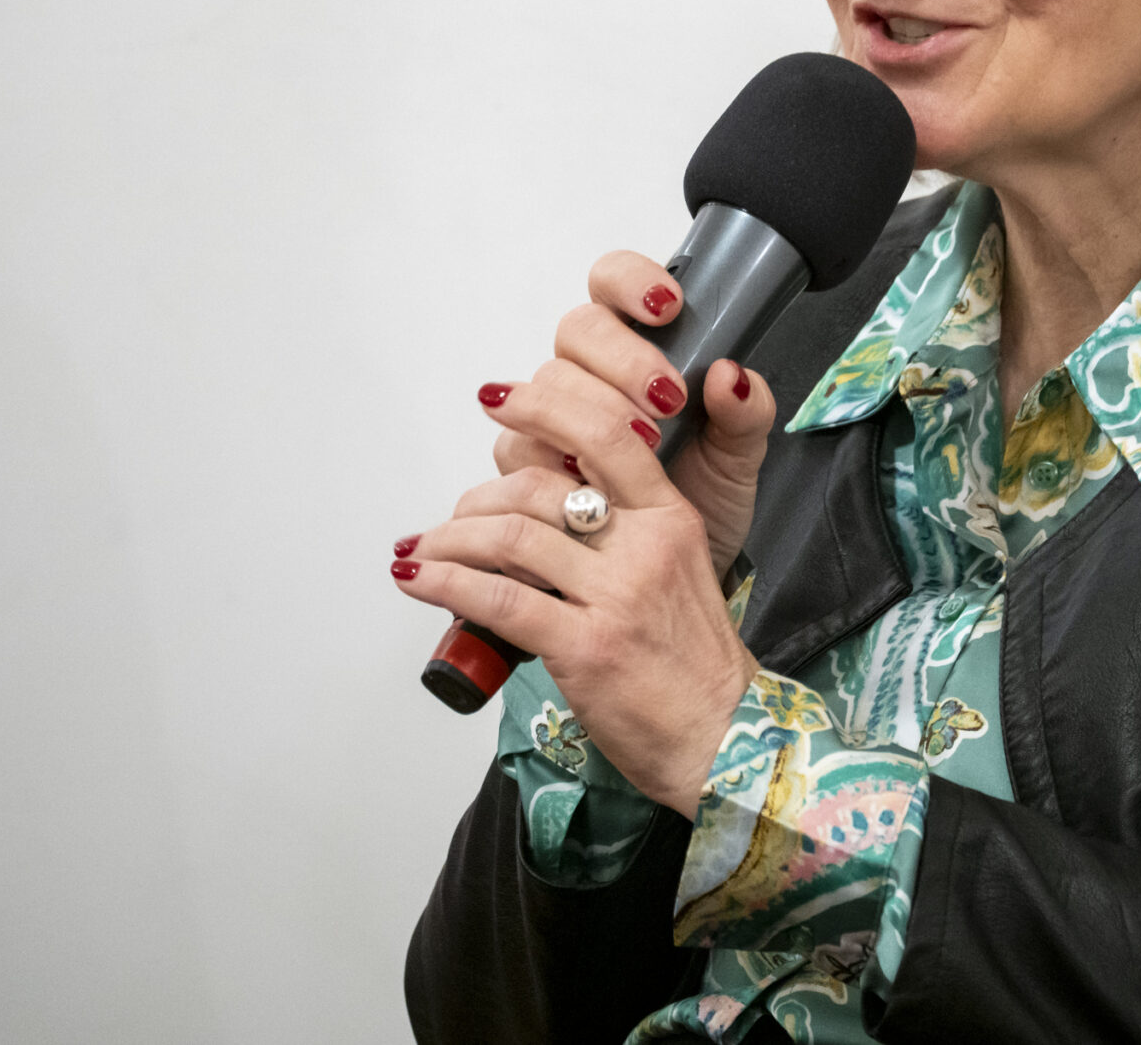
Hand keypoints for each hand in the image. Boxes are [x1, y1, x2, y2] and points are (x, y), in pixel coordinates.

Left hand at [389, 254, 776, 813]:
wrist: (723, 737)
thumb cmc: (692, 665)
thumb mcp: (677, 573)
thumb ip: (624, 534)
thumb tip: (545, 514)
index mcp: (670, 518)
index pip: (607, 435)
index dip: (544, 409)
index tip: (500, 402)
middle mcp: (644, 546)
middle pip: (540, 488)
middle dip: (477, 498)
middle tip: (451, 520)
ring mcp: (615, 596)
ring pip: (511, 537)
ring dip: (449, 540)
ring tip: (422, 552)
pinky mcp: (585, 646)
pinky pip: (498, 600)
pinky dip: (445, 584)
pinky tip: (418, 580)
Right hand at [482, 251, 775, 575]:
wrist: (674, 573)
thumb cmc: (702, 500)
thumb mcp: (739, 457)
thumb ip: (746, 412)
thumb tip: (732, 374)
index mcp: (638, 346)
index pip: (613, 282)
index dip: (631, 281)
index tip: (668, 306)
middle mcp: (587, 373)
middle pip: (577, 330)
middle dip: (623, 358)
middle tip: (667, 399)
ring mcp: (551, 417)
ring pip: (546, 384)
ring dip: (595, 410)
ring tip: (647, 444)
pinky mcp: (526, 464)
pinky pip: (519, 446)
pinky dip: (555, 459)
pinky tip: (591, 477)